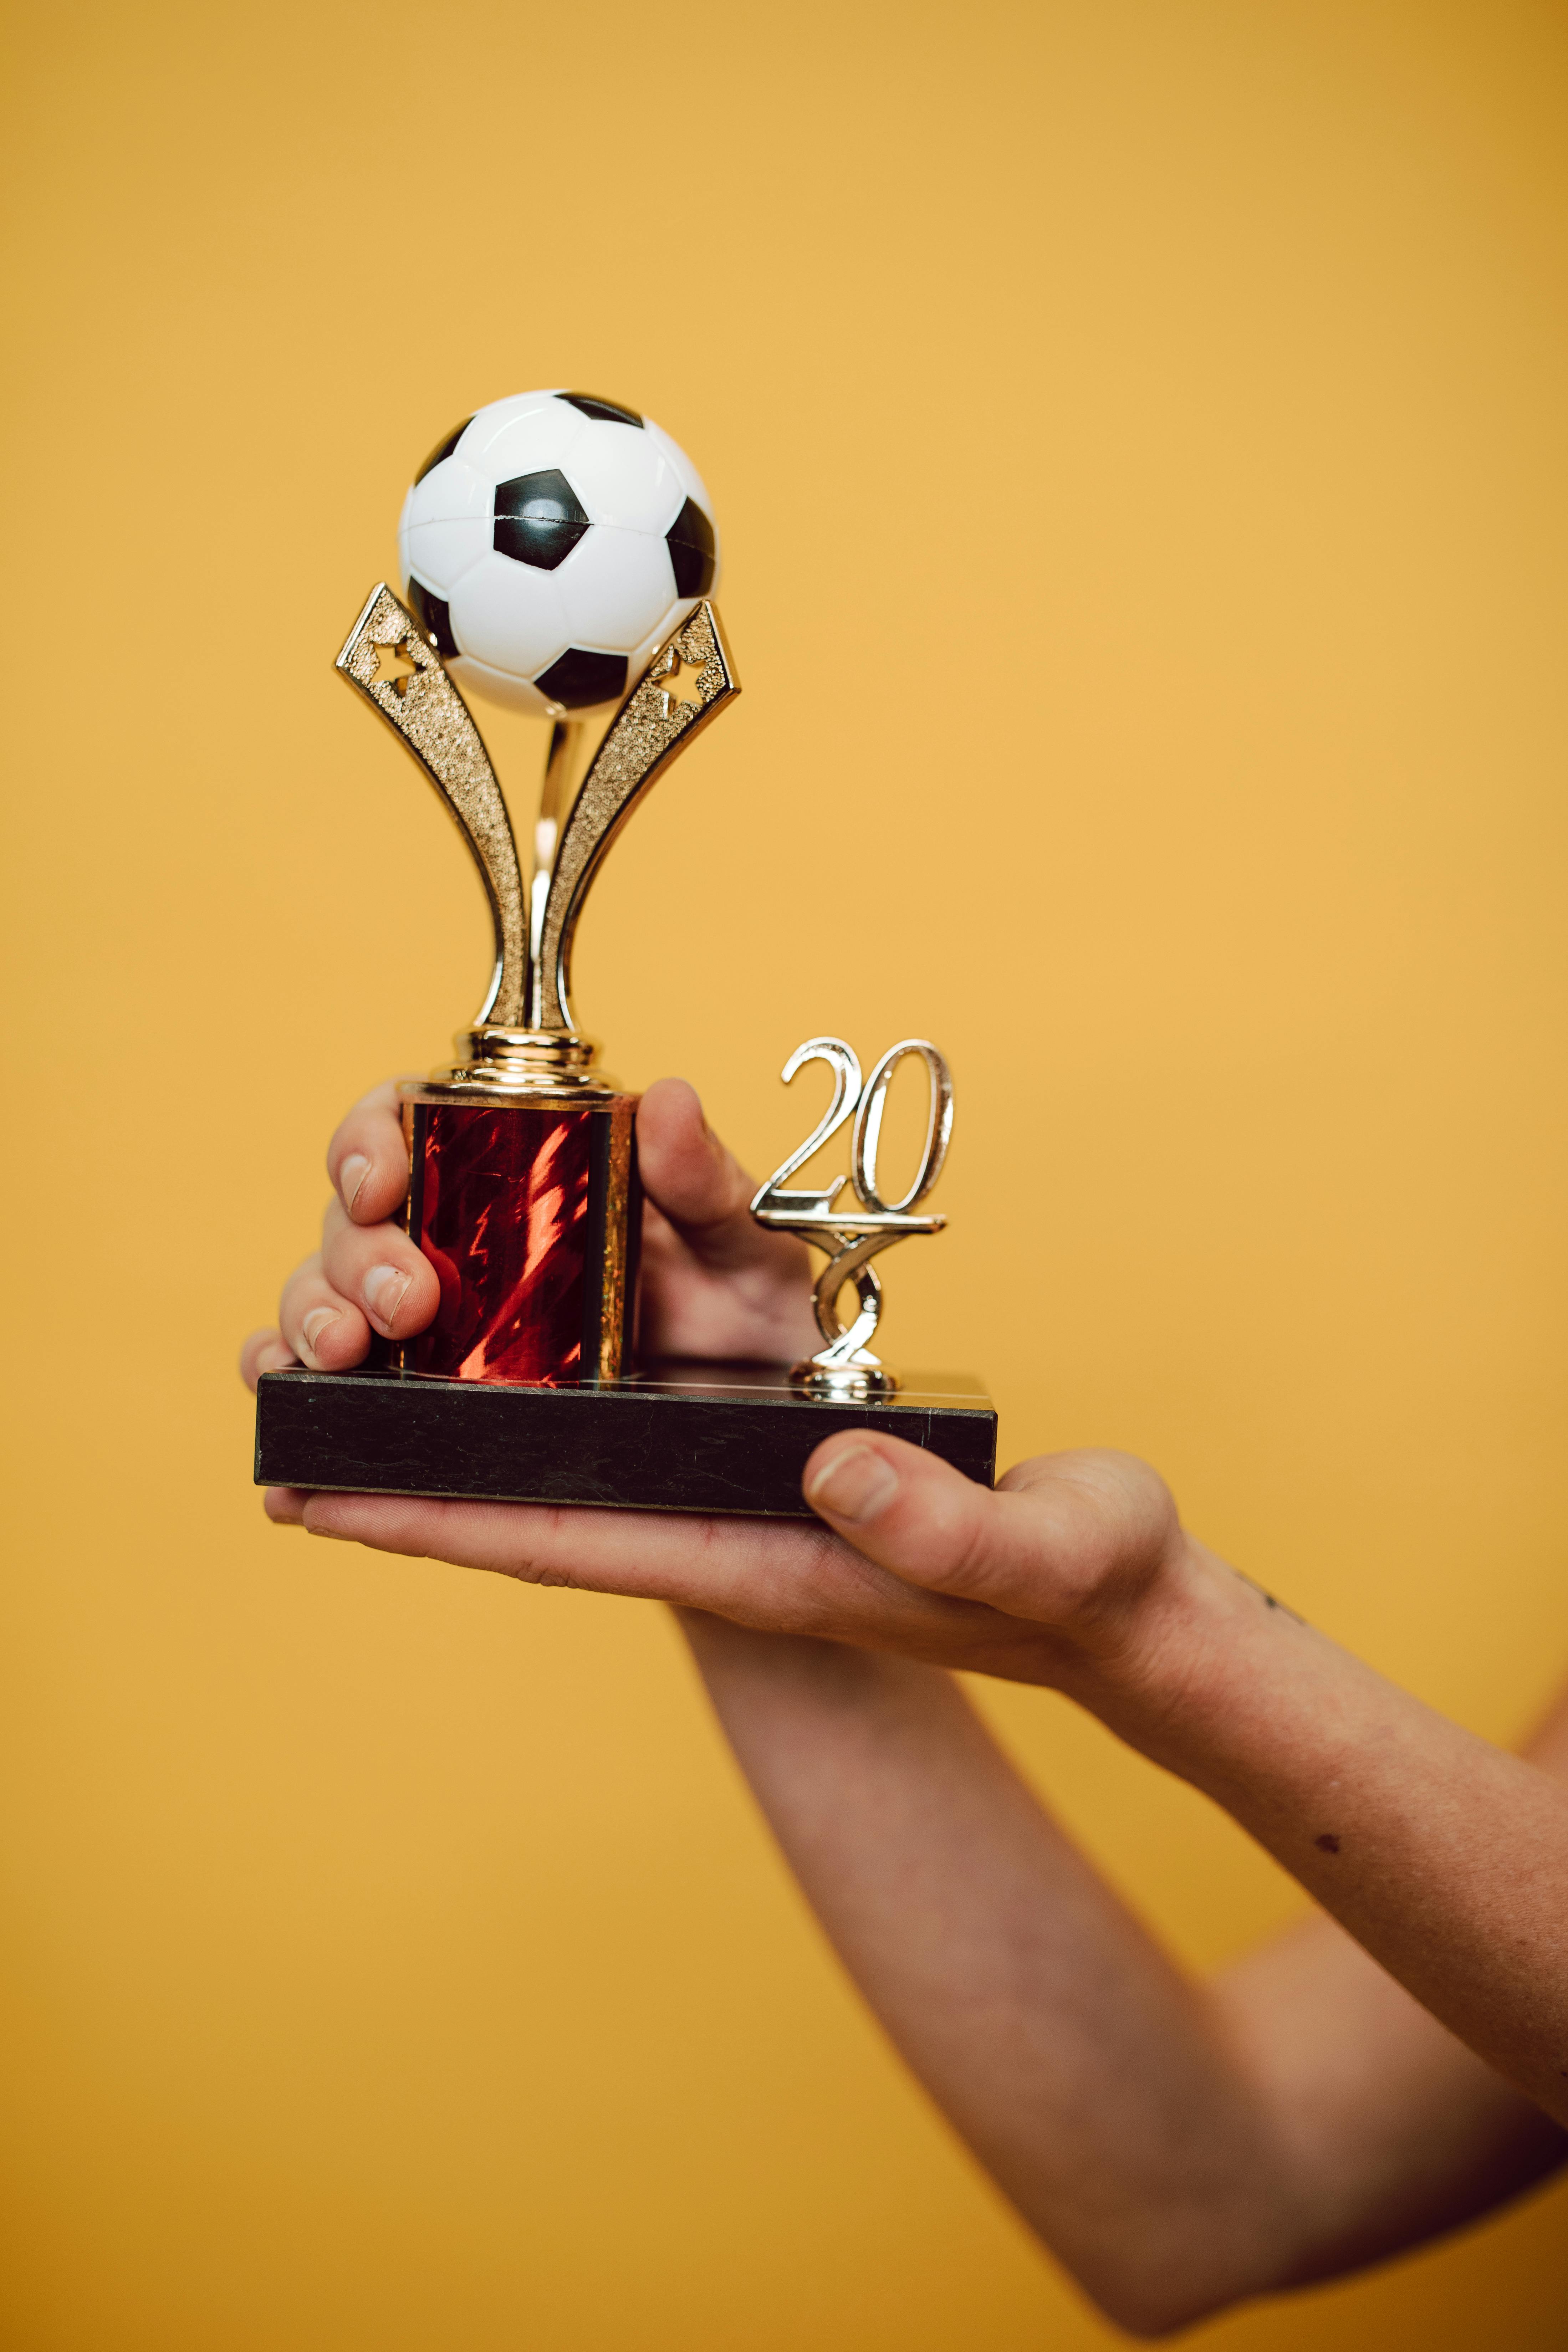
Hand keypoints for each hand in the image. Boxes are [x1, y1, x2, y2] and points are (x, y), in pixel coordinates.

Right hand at [239, 1074, 820, 1385]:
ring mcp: (440, 1351)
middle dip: (348, 1258)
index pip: (410, 1128)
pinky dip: (301, 1441)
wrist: (789, 1439)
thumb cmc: (762, 1323)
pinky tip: (291, 1471)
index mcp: (522, 1185)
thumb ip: (706, 1180)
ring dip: (305, 1330)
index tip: (382, 1176)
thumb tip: (666, 1099)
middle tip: (400, 1301)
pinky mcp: (438, 1436)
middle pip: (352, 1232)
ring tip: (336, 1357)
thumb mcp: (750, 1248)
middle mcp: (462, 1258)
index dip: (371, 1138)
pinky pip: (344, 1431)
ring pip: (326, 1320)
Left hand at [242, 1078, 1192, 1690]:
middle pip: (552, 1460)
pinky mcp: (802, 1411)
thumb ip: (937, 1525)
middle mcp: (734, 1506)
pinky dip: (643, 1266)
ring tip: (401, 1288)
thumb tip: (831, 1466)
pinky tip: (601, 1214)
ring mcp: (761, 1458)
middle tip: (302, 1370)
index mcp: (761, 1558)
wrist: (1127, 1584)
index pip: (563, 1538)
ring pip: (612, 1380)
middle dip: (427, 1430)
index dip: (431, 1515)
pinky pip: (693, 1335)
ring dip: (519, 1328)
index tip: (311, 1497)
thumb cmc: (1085, 1583)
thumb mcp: (1034, 1553)